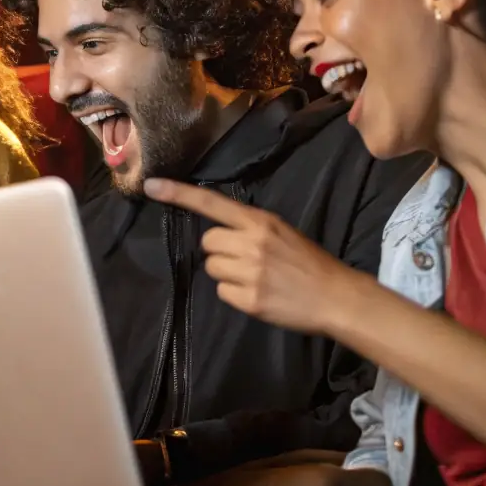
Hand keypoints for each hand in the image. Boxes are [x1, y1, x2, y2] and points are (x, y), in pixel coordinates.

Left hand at [144, 179, 367, 334]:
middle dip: (220, 250)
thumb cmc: (307, 261)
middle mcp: (251, 242)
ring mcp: (250, 272)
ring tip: (253, 277)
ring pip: (211, 267)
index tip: (151, 186)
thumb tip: (218, 232)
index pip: (211, 203)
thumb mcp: (281, 231)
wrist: (335, 296)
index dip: (179, 194)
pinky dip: (234, 294)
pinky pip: (222, 292)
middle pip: (207, 241)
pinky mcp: (250, 299)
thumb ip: (249, 227)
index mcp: (260, 221)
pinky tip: (256, 294)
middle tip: (246, 259)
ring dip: (226, 273)